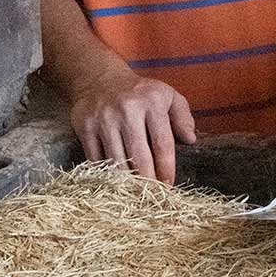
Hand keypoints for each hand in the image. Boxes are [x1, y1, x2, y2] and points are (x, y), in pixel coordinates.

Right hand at [68, 69, 195, 183]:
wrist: (99, 79)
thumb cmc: (139, 93)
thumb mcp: (166, 95)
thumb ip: (182, 116)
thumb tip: (190, 140)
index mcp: (151, 102)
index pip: (162, 143)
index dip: (166, 169)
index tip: (168, 186)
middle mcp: (127, 110)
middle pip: (139, 157)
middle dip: (148, 182)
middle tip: (152, 198)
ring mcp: (104, 119)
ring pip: (117, 162)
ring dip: (127, 182)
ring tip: (135, 195)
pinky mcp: (85, 127)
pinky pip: (96, 159)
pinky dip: (106, 174)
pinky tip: (114, 183)